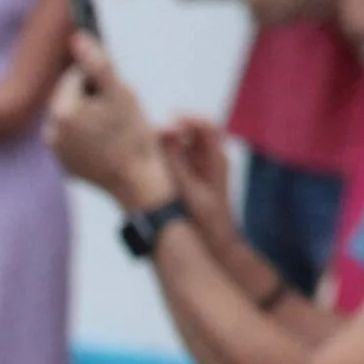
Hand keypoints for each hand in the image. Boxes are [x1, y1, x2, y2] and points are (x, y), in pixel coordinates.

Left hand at [45, 34, 172, 208]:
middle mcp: (51, 132)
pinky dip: (91, 138)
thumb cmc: (133, 135)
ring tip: (117, 129)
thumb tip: (77, 37)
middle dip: (94, 98)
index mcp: (61, 110)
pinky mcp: (66, 167)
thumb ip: (97, 63)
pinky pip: (77, 142)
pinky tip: (111, 145)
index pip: (74, 77)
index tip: (117, 89)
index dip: (98, 78)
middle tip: (120, 112)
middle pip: (72, 99)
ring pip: (75, 120)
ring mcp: (57, 152)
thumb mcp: (120, 92)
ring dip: (93, 117)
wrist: (138, 183)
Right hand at [158, 117, 239, 252]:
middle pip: (191, 133)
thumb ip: (175, 160)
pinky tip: (148, 166)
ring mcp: (200, 168)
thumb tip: (165, 130)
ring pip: (181, 145)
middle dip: (171, 131)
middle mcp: (210, 160)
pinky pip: (176, 160)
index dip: (186, 119)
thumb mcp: (187, 189)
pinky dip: (162, 158)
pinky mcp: (189, 177)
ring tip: (146, 152)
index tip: (166, 122)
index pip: (206, 126)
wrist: (214, 245)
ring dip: (164, 145)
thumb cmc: (205, 222)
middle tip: (149, 138)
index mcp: (217, 160)